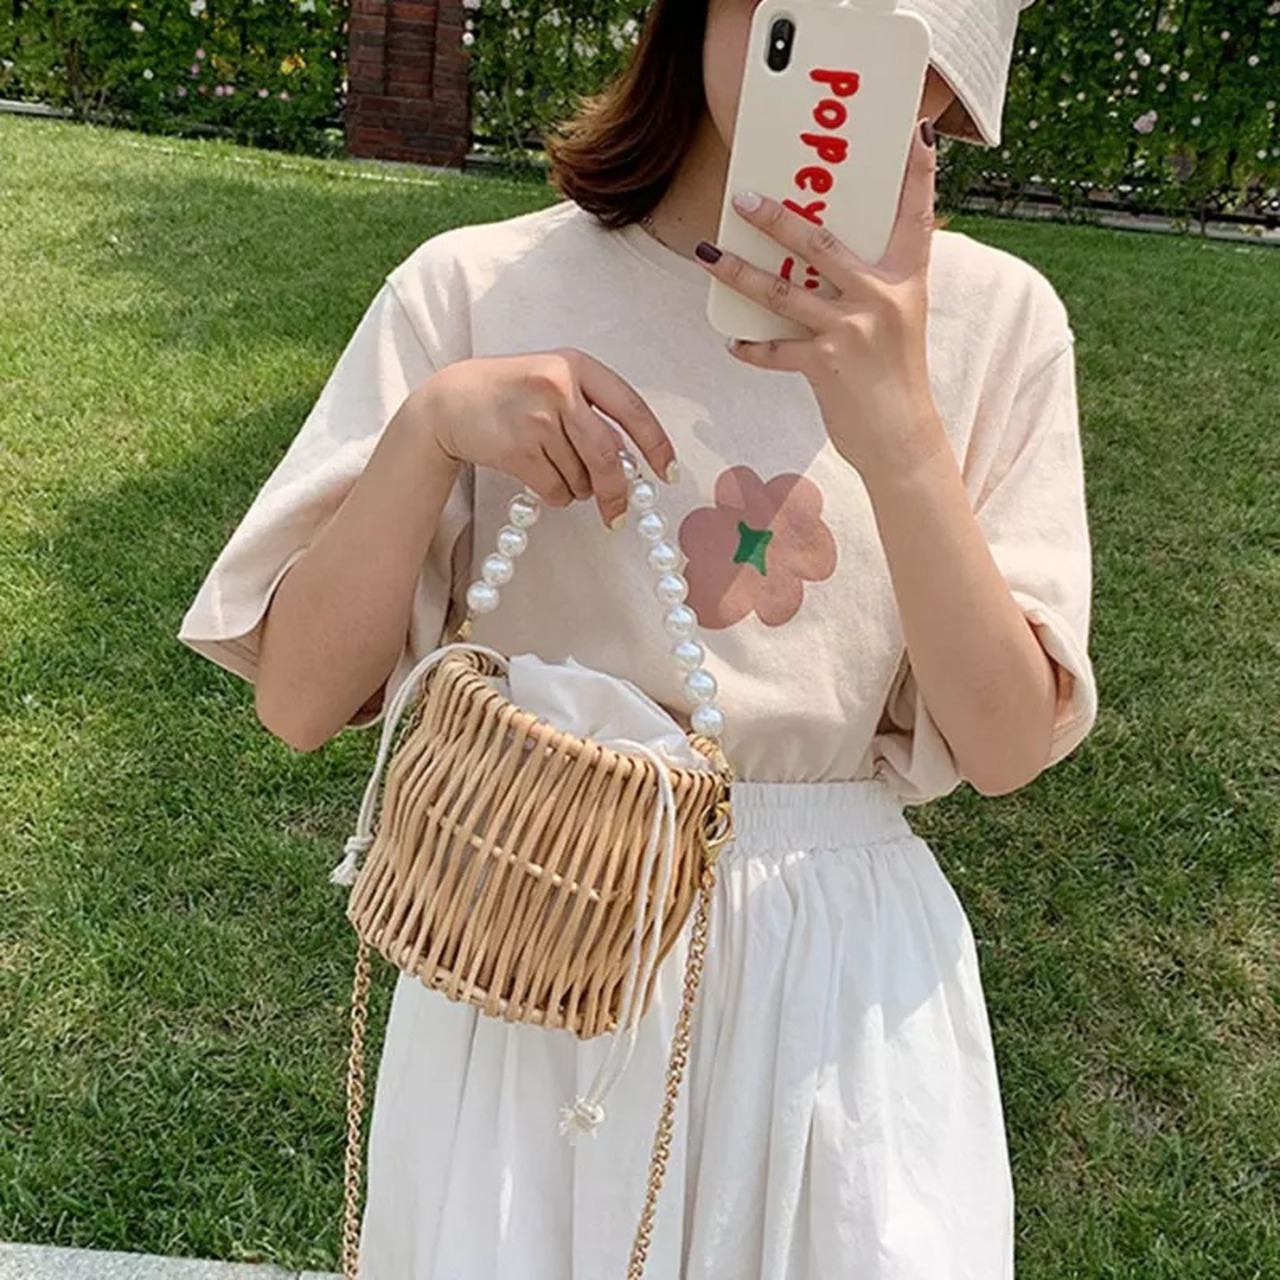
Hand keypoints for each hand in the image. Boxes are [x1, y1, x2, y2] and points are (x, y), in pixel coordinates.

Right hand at [420, 348, 677, 529]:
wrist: (450, 401)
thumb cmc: (511, 394)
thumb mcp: (554, 381)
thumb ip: (592, 412)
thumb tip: (633, 463)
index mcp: (577, 365)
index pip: (632, 409)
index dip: (656, 445)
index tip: (668, 473)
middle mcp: (559, 387)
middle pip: (609, 455)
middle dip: (618, 492)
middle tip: (617, 515)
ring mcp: (536, 418)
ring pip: (581, 476)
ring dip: (578, 489)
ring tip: (557, 470)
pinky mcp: (517, 449)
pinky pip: (556, 490)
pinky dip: (557, 496)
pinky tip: (540, 478)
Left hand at [694, 118, 944, 484]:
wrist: (902, 438)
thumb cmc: (896, 376)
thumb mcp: (898, 319)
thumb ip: (870, 283)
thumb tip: (825, 257)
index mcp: (906, 279)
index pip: (915, 214)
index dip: (915, 172)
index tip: (912, 132)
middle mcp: (881, 298)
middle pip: (821, 242)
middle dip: (777, 217)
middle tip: (742, 197)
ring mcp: (851, 331)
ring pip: (783, 291)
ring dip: (739, 272)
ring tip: (707, 253)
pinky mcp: (824, 366)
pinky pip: (775, 350)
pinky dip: (751, 347)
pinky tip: (732, 341)